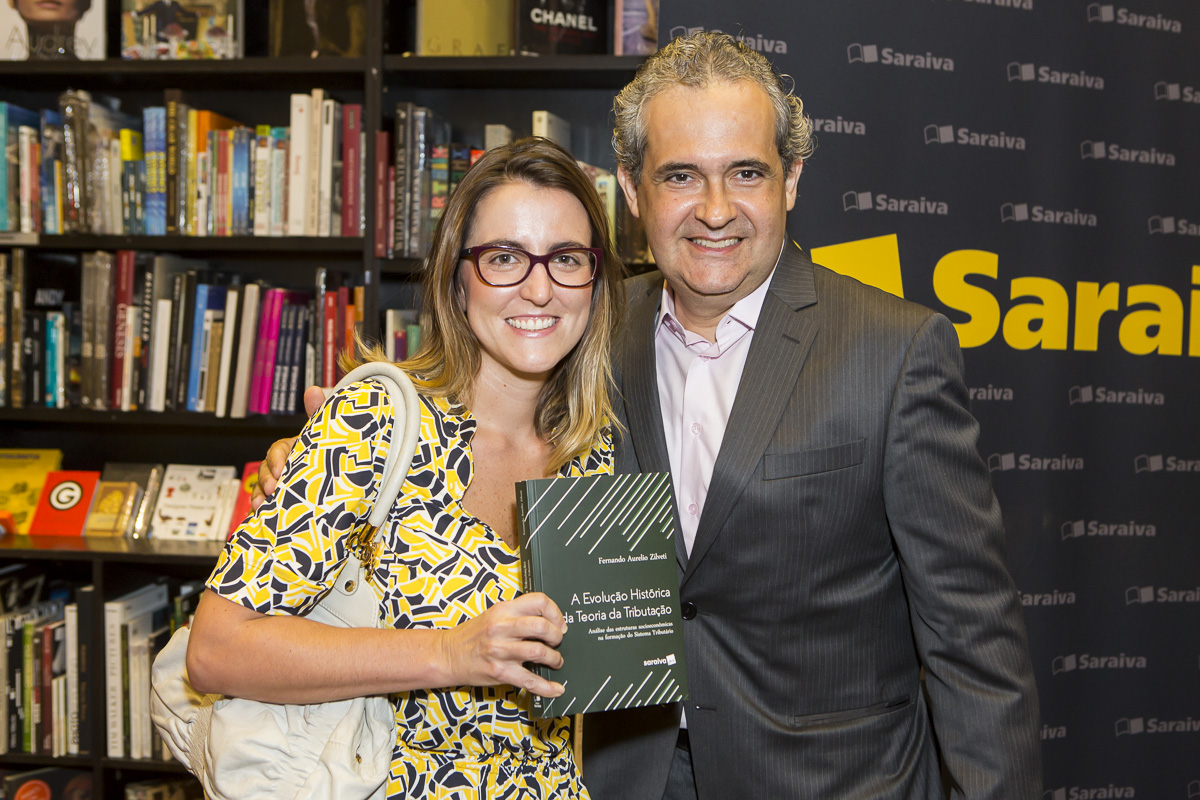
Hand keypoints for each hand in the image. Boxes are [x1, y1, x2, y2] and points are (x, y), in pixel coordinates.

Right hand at [250, 385, 328, 509]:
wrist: (340, 477)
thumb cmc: (327, 452)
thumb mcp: (323, 434)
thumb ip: (318, 413)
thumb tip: (313, 390)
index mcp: (292, 448)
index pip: (278, 450)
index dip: (277, 460)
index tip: (281, 470)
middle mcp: (284, 465)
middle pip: (267, 470)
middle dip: (266, 480)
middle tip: (273, 489)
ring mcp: (281, 482)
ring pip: (263, 487)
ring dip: (260, 495)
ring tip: (262, 505)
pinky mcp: (281, 499)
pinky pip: (266, 502)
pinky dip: (262, 506)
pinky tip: (261, 512)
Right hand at [440, 592, 567, 697]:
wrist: (447, 655)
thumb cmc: (472, 636)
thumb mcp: (493, 615)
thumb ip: (518, 615)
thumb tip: (548, 622)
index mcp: (503, 610)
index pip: (539, 601)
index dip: (555, 612)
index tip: (559, 623)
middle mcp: (502, 628)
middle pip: (542, 627)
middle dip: (557, 636)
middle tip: (557, 641)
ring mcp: (500, 651)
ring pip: (539, 652)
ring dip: (555, 658)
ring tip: (555, 660)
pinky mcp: (499, 672)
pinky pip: (530, 680)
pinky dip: (547, 687)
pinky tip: (556, 689)